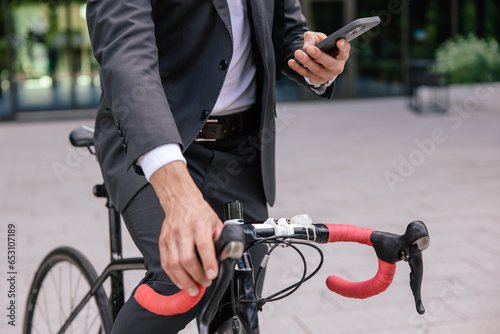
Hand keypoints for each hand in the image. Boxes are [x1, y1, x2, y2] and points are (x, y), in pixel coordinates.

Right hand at [150, 161, 223, 296]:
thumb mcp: (216, 222)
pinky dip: (173, 276)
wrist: (180, 200)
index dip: (208, 263)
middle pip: (187, 259)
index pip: (203, 246)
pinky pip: (165, 263)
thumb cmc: (199, 213)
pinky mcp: (163, 242)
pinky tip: (180, 282)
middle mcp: (183, 231)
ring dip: (184, 280)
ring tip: (193, 289)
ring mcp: (171, 237)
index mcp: (199, 224)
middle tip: (205, 283)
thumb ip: (221, 239)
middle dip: (197, 276)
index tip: (212, 275)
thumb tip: (225, 257)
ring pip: (174, 264)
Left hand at [288, 31, 350, 85]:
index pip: (345, 50)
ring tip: (298, 53)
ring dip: (306, 62)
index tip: (339, 41)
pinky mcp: (317, 80)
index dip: (343, 46)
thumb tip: (307, 46)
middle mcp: (336, 66)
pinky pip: (306, 74)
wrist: (317, 61)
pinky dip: (298, 68)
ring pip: (316, 69)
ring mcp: (327, 75)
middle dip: (320, 56)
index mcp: (341, 54)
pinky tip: (291, 62)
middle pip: (329, 63)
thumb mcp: (318, 38)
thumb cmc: (321, 47)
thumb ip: (313, 38)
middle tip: (311, 49)